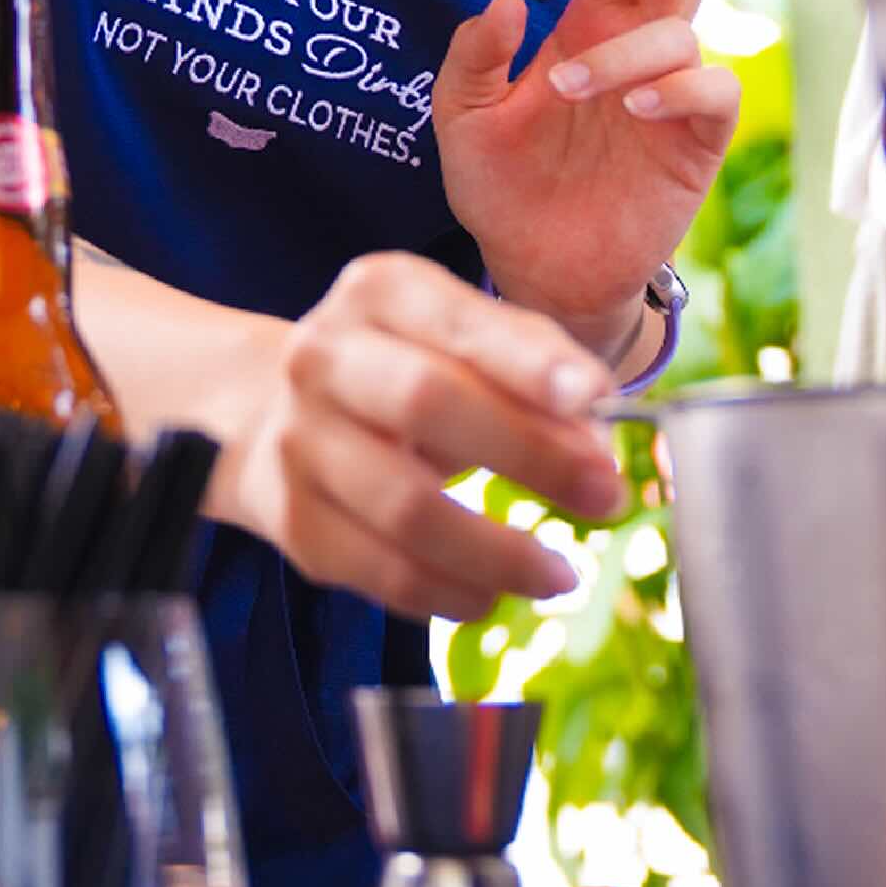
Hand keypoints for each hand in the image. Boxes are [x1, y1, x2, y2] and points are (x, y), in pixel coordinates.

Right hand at [219, 251, 626, 620]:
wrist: (280, 413)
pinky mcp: (293, 518)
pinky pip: (380, 572)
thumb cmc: (407, 369)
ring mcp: (298, 439)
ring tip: (558, 573)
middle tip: (605, 496)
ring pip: (403, 506)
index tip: (593, 398)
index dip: (526, 362)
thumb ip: (536, 374)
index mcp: (379, 293)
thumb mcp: (465, 341)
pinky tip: (492, 593)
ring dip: (497, 552)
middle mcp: (324, 355)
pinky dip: (450, 593)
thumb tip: (596, 443)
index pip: (458, 321)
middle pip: (425, 401)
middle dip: (529, 454)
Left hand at [433, 0, 737, 356]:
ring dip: (628, 47)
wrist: (531, 269)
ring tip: (570, 86)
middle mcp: (636, 49)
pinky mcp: (694, 144)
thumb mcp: (461, 117)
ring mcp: (669, 95)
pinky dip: (680, 88)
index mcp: (587, 25)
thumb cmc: (501, 186)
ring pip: (683, 31)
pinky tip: (635, 105)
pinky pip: (715, 92)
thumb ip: (473, 55)